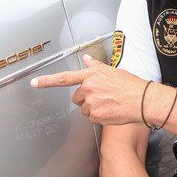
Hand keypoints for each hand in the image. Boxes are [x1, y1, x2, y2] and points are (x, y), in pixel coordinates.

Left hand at [31, 55, 145, 124]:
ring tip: (109, 103)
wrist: (142, 100)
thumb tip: (86, 59)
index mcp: (91, 75)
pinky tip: (110, 111)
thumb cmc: (131, 85)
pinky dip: (99, 116)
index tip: (34, 83)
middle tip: (103, 96)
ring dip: (93, 108)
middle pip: (76, 97)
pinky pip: (91, 118)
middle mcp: (88, 88)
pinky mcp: (95, 116)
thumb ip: (95, 66)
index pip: (65, 78)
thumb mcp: (112, 70)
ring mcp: (91, 103)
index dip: (47, 81)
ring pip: (84, 108)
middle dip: (86, 98)